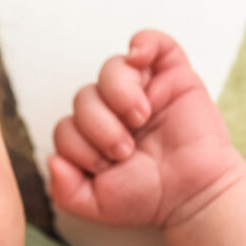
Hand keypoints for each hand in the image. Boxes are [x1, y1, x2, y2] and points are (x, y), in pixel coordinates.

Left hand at [48, 29, 243, 228]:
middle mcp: (112, 108)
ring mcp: (141, 88)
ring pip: (112, 68)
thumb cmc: (148, 196)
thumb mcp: (96, 204)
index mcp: (91, 134)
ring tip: (140, 119)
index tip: (107, 167)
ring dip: (119, 94)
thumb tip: (51, 160)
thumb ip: (64, 190)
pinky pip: (152, 41)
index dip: (80, 146)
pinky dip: (143, 43)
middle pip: (84, 96)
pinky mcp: (172, 74)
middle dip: (99, 126)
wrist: (194, 194)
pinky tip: (140, 61)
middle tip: (125, 150)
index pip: (65, 126)